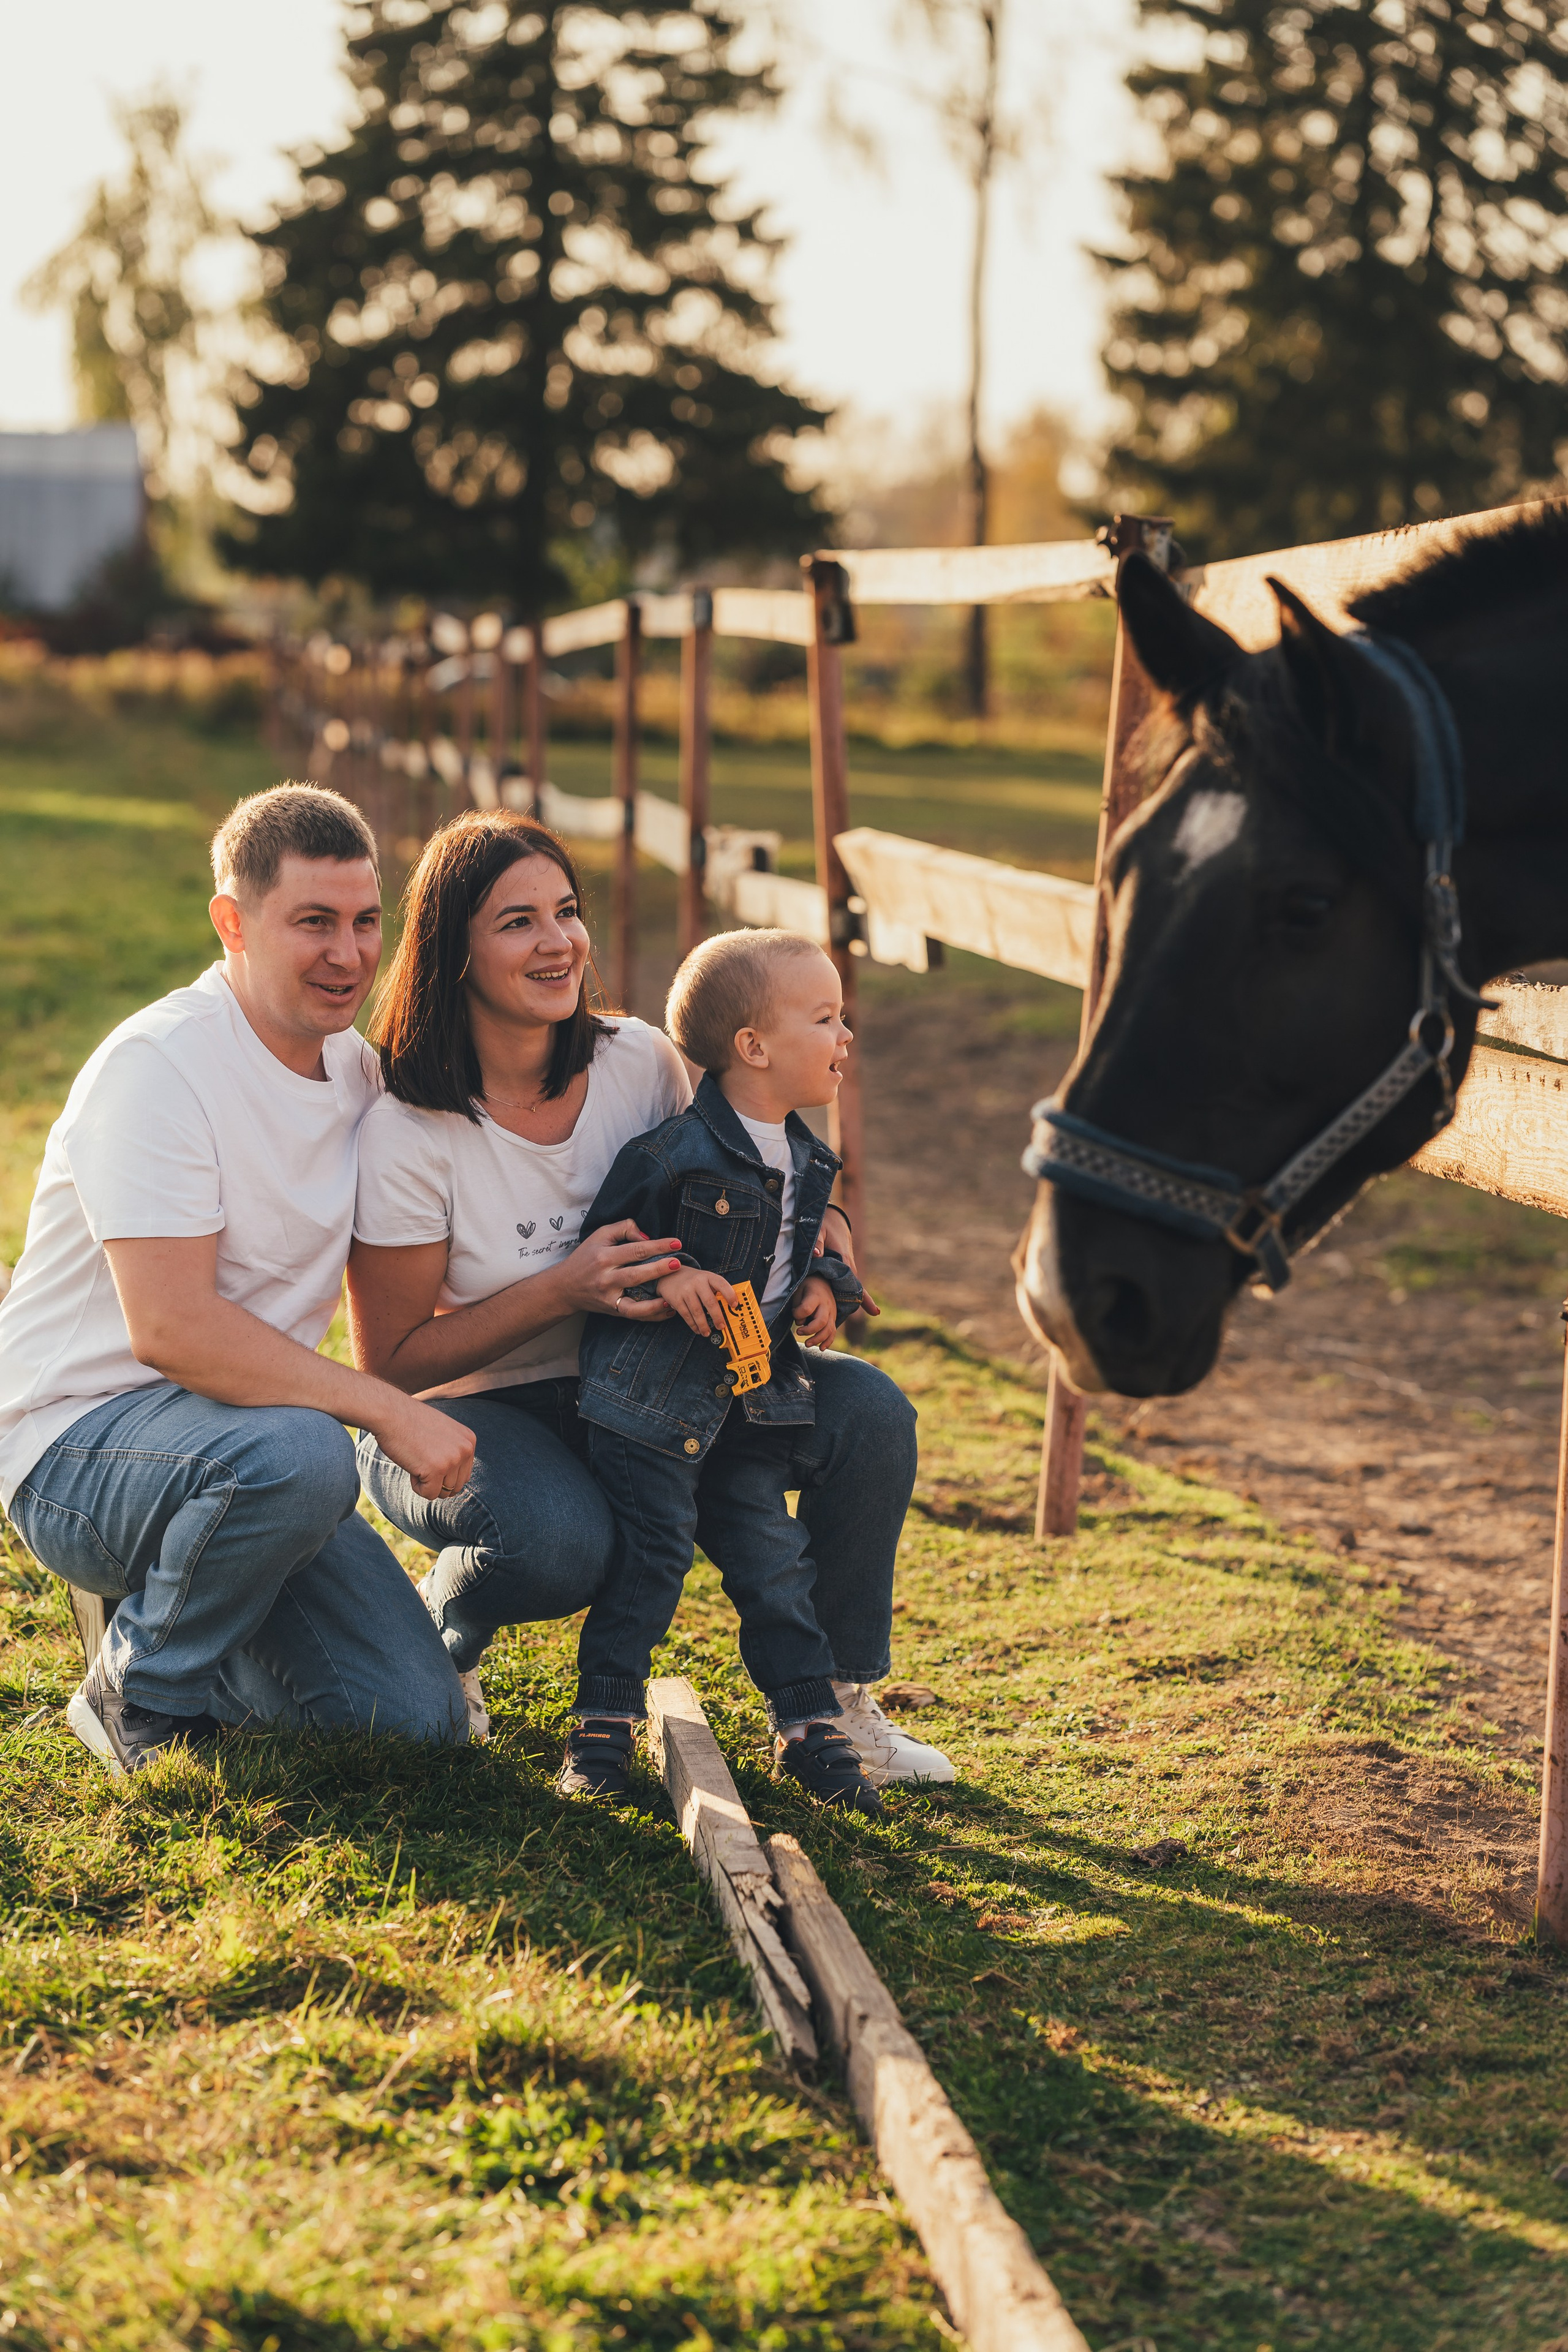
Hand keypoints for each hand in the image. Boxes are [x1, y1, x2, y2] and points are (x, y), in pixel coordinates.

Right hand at [369, 1395, 476, 1500]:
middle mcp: (465, 1450)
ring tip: (416, 1460)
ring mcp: (452, 1460)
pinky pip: (429, 1494)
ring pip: (443, 1492)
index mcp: (469, 1441)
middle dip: (437, 1481)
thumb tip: (454, 1481)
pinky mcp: (437, 1470)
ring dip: (426, 1482)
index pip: (464, 1475)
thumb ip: (453, 1452)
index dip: (443, 1473)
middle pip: (456, 1486)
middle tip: (421, 1460)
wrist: (390, 1412)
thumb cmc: (410, 1422)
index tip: (429, 1456)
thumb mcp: (442, 1433)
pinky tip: (411, 1466)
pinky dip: (417, 1486)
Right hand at [564, 1220, 682, 1319]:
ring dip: (656, 1301)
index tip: (677, 1243)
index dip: (657, 1246)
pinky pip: (634, 1315)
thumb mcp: (600, 1235)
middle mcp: (606, 1278)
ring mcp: (609, 1297)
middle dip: (659, 1269)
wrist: (565, 1287)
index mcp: (604, 1257)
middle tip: (678, 1264)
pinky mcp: (612, 1310)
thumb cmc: (587, 1257)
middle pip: (636, 1274)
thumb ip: (623, 1229)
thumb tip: (648, 1237)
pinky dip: (651, 1314)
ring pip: (635, 1302)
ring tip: (674, 1297)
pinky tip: (668, 1308)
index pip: (635, 1250)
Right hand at [657, 1265, 737, 1338]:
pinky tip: (697, 1329)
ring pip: (697, 1311)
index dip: (730, 1294)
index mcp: (708, 1276)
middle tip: (721, 1326)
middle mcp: (697, 1282)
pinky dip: (693, 1325)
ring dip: (704, 1325)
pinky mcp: (676, 1299)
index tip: (735, 1305)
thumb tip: (728, 1309)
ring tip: (707, 1332)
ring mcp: (686, 1290)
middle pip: (710, 1302)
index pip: (721, 1284)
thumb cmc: (693, 1281)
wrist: (669, 1275)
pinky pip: (686, 1315)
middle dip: (717, 1316)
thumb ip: (716, 1290)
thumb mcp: (706, 1279)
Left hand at [792, 1275, 837, 1349]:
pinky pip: (833, 1332)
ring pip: (828, 1329)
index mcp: (815, 1296)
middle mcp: (826, 1305)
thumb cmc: (807, 1287)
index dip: (797, 1314)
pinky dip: (828, 1342)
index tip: (793, 1313)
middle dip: (809, 1330)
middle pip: (821, 1321)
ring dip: (818, 1339)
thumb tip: (800, 1323)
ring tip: (807, 1344)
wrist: (823, 1282)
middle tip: (798, 1332)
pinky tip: (821, 1348)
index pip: (807, 1308)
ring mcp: (831, 1313)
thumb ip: (797, 1306)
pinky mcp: (833, 1319)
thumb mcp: (798, 1290)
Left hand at [819, 1207, 877, 1313]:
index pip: (853, 1280)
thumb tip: (816, 1255)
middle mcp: (849, 1264)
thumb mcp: (819, 1231)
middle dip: (862, 1299)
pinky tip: (847, 1304)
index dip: (860, 1294)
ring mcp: (847, 1266)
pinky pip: (846, 1282)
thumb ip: (816, 1243)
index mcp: (844, 1259)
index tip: (871, 1307)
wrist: (832, 1218)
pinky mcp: (843, 1267)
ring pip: (852, 1285)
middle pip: (856, 1286)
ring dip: (855, 1297)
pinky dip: (847, 1292)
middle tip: (875, 1312)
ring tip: (869, 1311)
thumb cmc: (824, 1224)